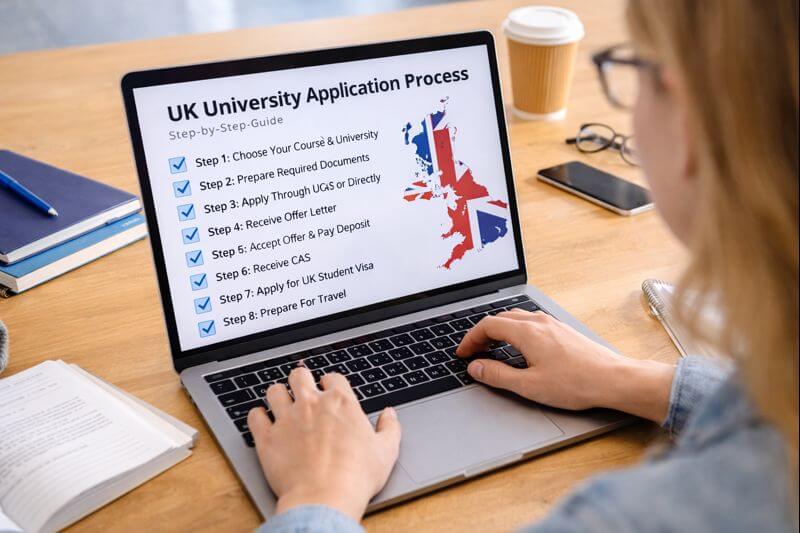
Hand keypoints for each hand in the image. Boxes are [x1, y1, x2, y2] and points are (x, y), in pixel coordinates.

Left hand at [247, 367, 400, 520]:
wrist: (325, 497)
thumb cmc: (356, 476)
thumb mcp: (386, 451)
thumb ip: (390, 428)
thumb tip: (390, 415)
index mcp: (341, 402)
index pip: (333, 377)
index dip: (331, 382)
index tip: (329, 389)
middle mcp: (311, 404)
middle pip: (299, 375)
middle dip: (301, 380)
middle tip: (302, 390)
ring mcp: (286, 418)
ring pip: (274, 391)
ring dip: (278, 395)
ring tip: (281, 403)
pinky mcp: (267, 437)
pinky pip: (254, 416)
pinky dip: (257, 417)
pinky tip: (262, 422)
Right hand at [456, 309, 674, 421]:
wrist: (613, 379)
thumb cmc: (575, 383)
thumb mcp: (529, 385)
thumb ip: (498, 375)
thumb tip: (476, 368)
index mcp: (526, 332)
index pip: (487, 325)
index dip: (470, 339)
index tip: (463, 353)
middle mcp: (538, 322)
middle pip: (500, 318)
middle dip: (482, 334)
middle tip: (473, 352)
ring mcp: (552, 324)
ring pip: (517, 318)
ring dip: (499, 331)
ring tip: (493, 349)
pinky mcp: (563, 330)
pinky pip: (531, 323)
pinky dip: (516, 331)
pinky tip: (520, 349)